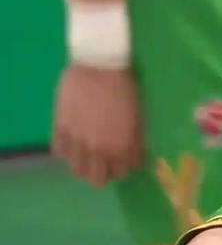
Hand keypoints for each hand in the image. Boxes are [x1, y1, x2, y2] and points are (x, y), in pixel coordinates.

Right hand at [52, 65, 142, 186]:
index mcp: (122, 146)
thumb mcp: (138, 116)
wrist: (99, 64)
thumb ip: (135, 140)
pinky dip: (67, 152)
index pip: (123, 172)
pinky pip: (60, 153)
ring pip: (77, 171)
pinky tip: (74, 143)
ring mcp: (77, 140)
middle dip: (105, 172)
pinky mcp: (60, 128)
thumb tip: (136, 156)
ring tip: (88, 153)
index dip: (125, 166)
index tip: (125, 158)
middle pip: (98, 180)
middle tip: (107, 160)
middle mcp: (99, 149)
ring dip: (84, 165)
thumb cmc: (125, 87)